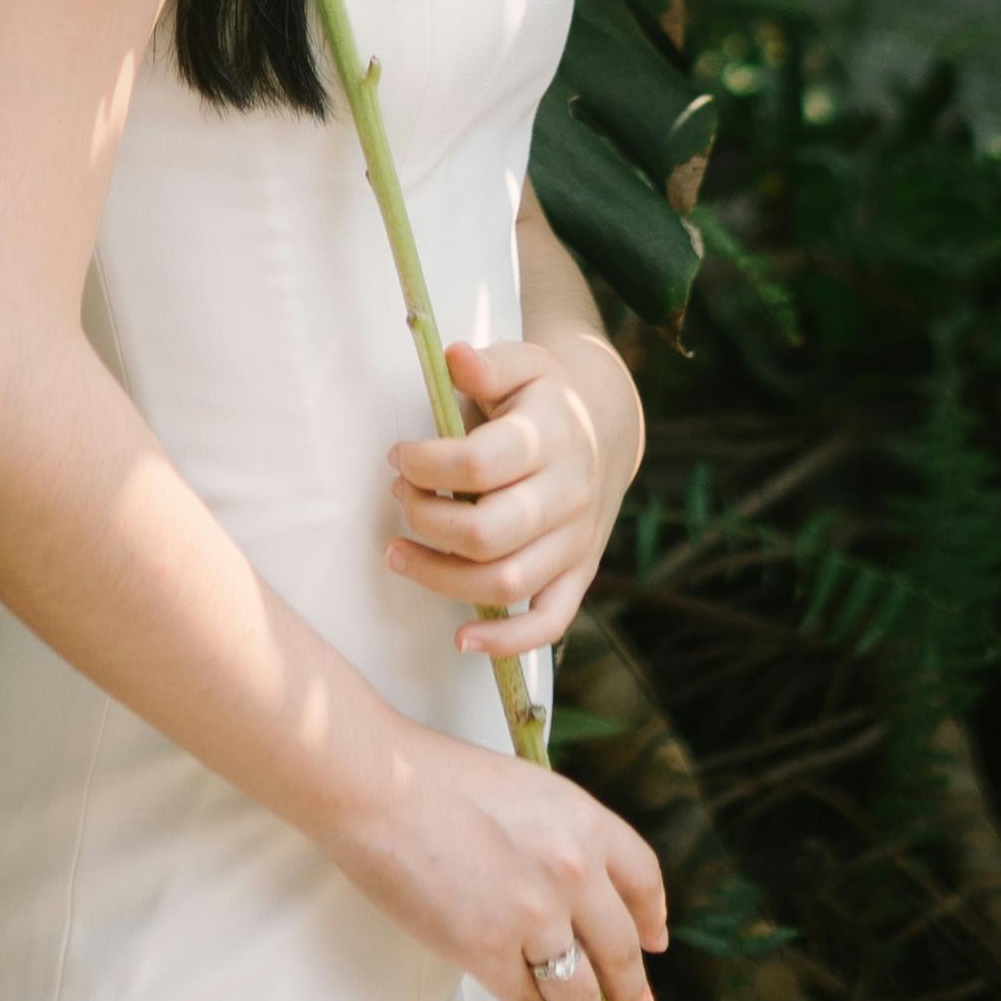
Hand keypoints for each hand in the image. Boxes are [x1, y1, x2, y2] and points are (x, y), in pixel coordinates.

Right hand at [330, 731, 665, 1000]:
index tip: (654, 942)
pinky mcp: (489, 951)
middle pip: (620, 949)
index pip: (641, 879)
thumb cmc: (432, 777)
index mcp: (585, 822)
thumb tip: (560, 877)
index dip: (651, 918)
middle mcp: (574, 872)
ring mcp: (535, 917)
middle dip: (633, 994)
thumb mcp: (522, 789)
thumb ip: (553, 834)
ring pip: (581, 993)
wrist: (379, 786)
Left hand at [384, 328, 623, 660]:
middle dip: (427, 519)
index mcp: (551, 436)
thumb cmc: (541, 399)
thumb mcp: (521, 364)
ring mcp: (576, 541)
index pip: (481, 462)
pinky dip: (507, 643)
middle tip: (401, 496)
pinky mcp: (578, 575)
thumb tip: (455, 357)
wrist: (603, 431)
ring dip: (440, 577)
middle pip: (488, 532)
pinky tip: (462, 641)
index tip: (398, 455)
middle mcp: (569, 494)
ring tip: (397, 553)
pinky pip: (549, 623)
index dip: (426, 463)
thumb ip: (486, 365)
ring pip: (505, 583)